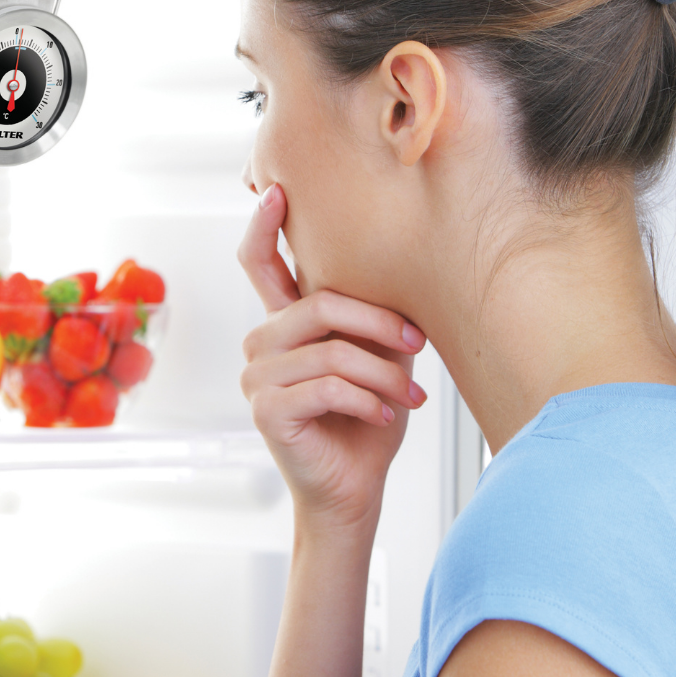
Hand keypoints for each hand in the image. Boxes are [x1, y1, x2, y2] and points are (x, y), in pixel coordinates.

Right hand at [238, 184, 426, 531]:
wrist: (353, 487)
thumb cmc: (366, 420)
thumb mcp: (375, 357)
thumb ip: (368, 317)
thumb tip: (400, 265)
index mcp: (283, 324)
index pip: (258, 264)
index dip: (264, 226)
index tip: (277, 190)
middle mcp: (260, 344)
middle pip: (318, 304)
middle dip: (378, 322)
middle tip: (418, 344)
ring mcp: (257, 378)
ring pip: (330, 351)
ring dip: (383, 374)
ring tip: (411, 395)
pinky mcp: (267, 410)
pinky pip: (327, 387)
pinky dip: (368, 400)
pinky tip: (387, 414)